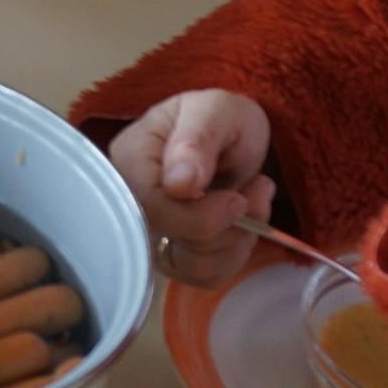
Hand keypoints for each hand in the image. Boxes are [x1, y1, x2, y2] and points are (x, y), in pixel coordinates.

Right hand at [107, 92, 277, 286]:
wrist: (234, 136)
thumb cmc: (222, 117)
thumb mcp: (216, 111)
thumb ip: (197, 141)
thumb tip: (178, 185)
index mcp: (129, 159)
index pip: (152, 209)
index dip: (199, 217)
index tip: (238, 198)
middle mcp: (130, 201)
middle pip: (170, 243)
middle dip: (228, 227)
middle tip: (258, 189)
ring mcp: (149, 231)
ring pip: (191, 266)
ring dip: (238, 241)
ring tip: (254, 200)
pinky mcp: (172, 253)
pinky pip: (204, 276)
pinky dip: (234, 255)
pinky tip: (242, 225)